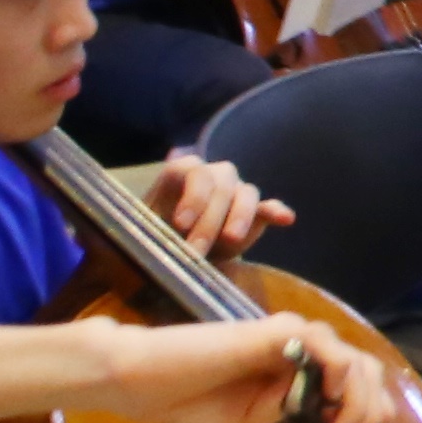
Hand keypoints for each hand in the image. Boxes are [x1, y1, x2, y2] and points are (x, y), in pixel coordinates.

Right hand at [101, 309, 400, 422]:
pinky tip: (326, 399)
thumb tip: (324, 401)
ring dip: (358, 402)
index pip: (352, 383)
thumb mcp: (249, 421)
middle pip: (365, 370)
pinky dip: (340, 375)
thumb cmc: (184, 402)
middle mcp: (298, 350)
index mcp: (293, 371)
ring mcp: (289, 338)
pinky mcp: (274, 331)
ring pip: (354, 361)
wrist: (137, 382)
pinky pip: (326, 348)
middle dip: (372, 409)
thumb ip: (289, 410)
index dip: (365, 412)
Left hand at [145, 153, 290, 258]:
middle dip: (209, 218)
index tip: (180, 225)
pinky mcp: (254, 214)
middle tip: (195, 250)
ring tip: (231, 239)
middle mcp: (212, 176)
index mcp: (182, 173)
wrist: (174, 250)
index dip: (190, 196)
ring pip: (246, 192)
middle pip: (221, 184)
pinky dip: (276, 211)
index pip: (193, 171)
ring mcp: (236, 192)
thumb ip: (142, 230)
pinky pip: (267, 207)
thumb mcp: (141, 231)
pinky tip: (285, 219)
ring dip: (240, 215)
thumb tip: (136, 237)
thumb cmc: (154, 236)